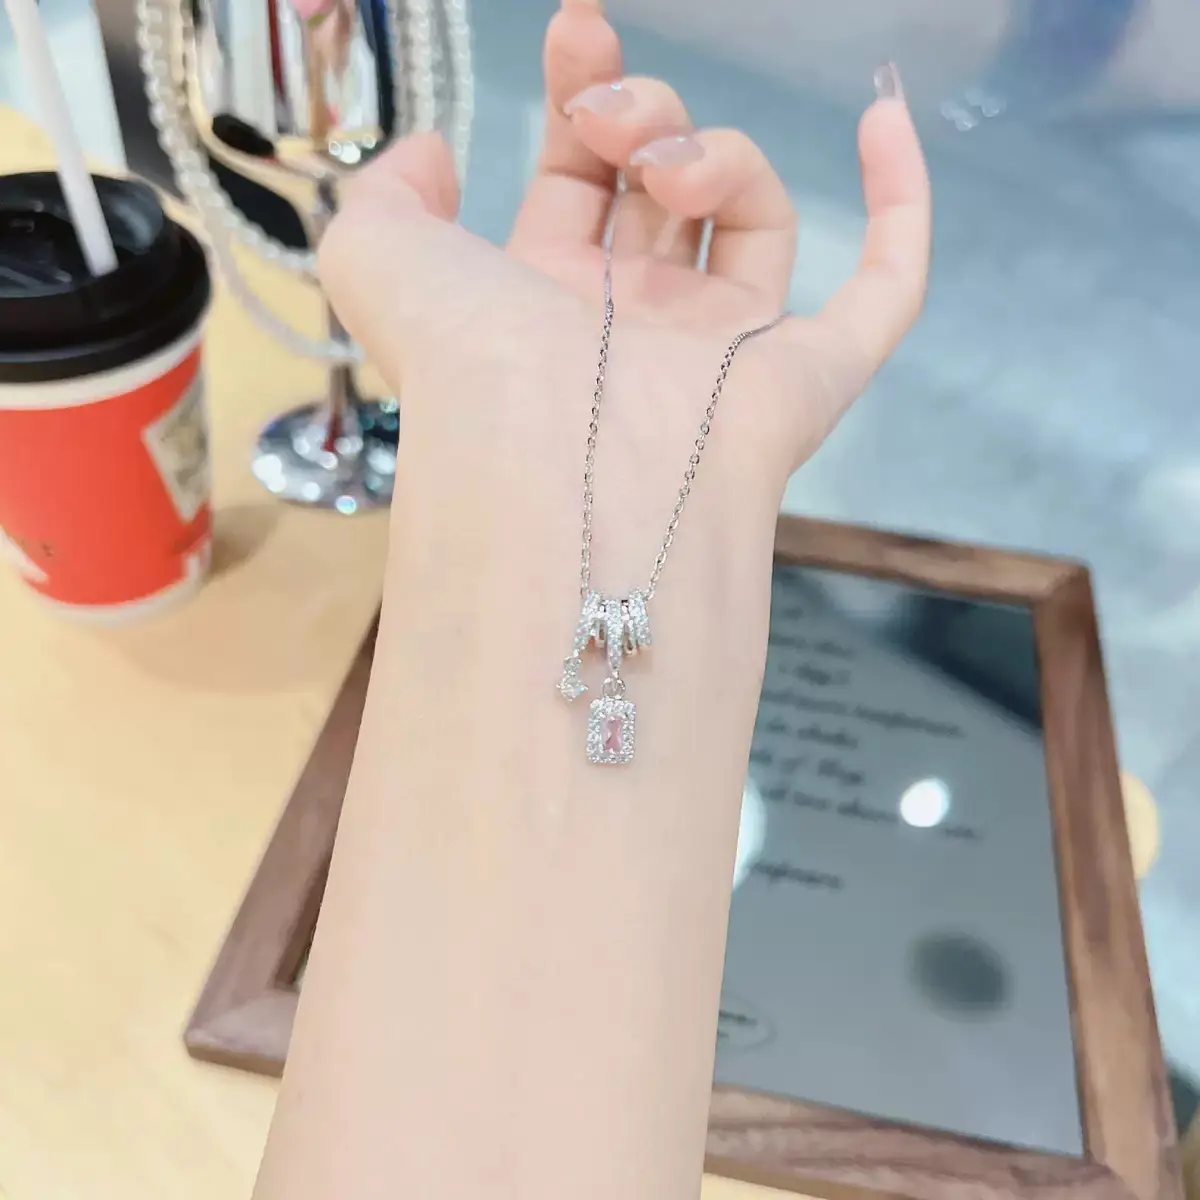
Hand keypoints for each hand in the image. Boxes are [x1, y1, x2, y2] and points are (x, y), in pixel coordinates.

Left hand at [320, 0, 929, 580]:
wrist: (553, 465)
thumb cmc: (466, 365)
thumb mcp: (380, 259)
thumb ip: (384, 195)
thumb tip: (433, 154)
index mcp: (549, 300)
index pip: (581, 179)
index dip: (583, 96)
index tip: (579, 29)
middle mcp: (638, 325)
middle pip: (668, 186)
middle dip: (644, 114)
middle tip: (609, 119)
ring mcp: (727, 353)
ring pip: (758, 216)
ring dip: (721, 153)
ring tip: (670, 172)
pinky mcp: (808, 378)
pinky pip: (881, 294)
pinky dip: (900, 210)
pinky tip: (883, 122)